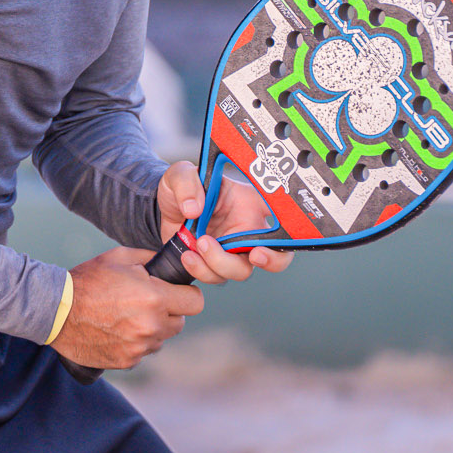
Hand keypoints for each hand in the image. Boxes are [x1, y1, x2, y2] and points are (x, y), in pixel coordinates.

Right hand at [49, 247, 204, 370]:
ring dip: (151, 329)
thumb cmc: (87, 280)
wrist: (56, 311)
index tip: (177, 293)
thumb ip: (151, 259)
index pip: (195, 302)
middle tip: (146, 303)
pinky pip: (142, 351)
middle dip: (168, 312)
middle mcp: (152, 325)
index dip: (186, 295)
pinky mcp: (127, 361)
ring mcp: (140, 346)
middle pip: (179, 322)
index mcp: (155, 297)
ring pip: (161, 339)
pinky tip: (116, 330)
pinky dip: (134, 343)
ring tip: (126, 316)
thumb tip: (169, 261)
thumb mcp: (120, 257)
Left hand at [156, 159, 294, 284]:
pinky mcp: (214, 264)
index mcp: (249, 203)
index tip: (277, 232)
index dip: (290, 227)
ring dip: (221, 263)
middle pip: (275, 253)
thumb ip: (187, 184)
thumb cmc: (181, 190)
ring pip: (242, 270)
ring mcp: (231, 250)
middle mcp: (247, 229)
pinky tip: (188, 256)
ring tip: (199, 244)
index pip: (283, 214)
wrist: (162, 213)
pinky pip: (217, 277)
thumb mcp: (180, 175)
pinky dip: (202, 270)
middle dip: (270, 260)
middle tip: (254, 255)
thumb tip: (194, 208)